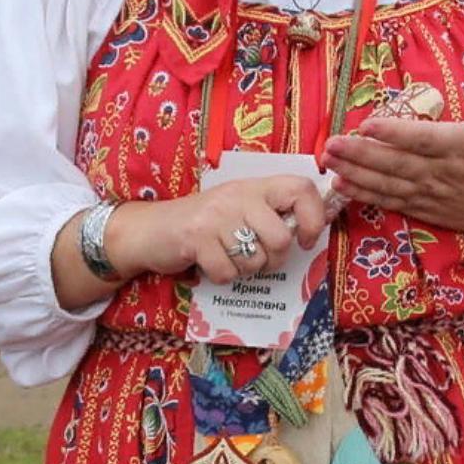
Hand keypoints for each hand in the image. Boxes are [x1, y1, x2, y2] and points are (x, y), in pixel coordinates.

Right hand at [109, 177, 327, 284]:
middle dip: (274, 260)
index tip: (306, 240)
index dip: (313, 218)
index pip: (301, 189)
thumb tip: (312, 232)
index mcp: (255, 186)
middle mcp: (237, 195)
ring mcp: (216, 215)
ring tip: (229, 257)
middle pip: (281, 238)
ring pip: (255, 260)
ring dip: (245, 270)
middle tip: (257, 258)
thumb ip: (272, 215)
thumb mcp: (240, 209)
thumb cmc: (204, 224)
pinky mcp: (196, 238)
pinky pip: (228, 272)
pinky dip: (221, 276)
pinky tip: (210, 263)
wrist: (150, 230)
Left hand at [325, 67, 463, 260]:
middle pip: (395, 163)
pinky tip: (340, 184)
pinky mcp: (421, 208)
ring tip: (328, 160)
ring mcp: (428, 193)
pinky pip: (388, 201)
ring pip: (386, 183)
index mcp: (459, 146)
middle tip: (332, 143)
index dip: (394, 134)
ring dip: (355, 172)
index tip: (367, 125)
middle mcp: (440, 172)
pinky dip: (364, 194)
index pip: (422, 140)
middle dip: (361, 154)